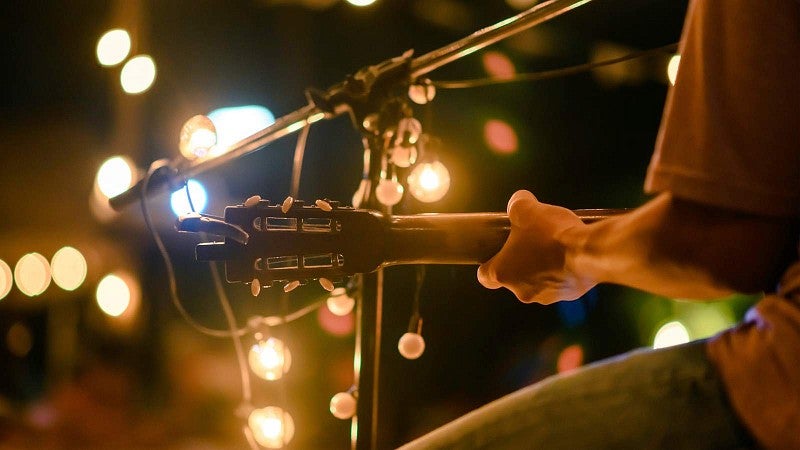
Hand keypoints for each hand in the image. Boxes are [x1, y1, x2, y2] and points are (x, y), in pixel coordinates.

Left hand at [477, 190, 594, 303]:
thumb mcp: (526, 209)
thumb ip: (516, 205)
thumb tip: (518, 201)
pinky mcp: (568, 295)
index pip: (485, 276)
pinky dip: (562, 271)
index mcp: (503, 274)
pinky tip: (570, 253)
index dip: (489, 263)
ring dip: (543, 266)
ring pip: (538, 281)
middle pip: (514, 277)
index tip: (497, 253)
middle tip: (531, 241)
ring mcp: (546, 296)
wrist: (588, 252)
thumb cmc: (551, 234)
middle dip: (521, 260)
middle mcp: (522, 291)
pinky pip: (560, 282)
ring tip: (554, 245)